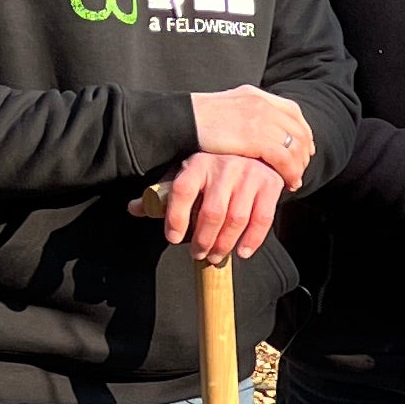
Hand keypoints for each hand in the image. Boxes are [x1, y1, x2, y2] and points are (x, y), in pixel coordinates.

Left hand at [133, 149, 287, 264]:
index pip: (182, 190)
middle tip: (198, 253)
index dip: (176, 217)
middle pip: (213, 211)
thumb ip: (162, 193)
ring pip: (237, 218)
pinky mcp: (270, 185)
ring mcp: (250, 175)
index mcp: (198, 162)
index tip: (173, 238)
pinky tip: (242, 252)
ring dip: (225, 244)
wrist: (256, 147)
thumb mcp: (187, 172)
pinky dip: (253, 240)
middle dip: (203, 239)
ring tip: (216, 255)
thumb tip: (134, 208)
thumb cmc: (214, 167)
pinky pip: (262, 219)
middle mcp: (225, 166)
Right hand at [191, 83, 314, 186]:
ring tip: (295, 180)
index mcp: (257, 95)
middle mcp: (263, 105)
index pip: (293, 111)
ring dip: (299, 166)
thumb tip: (260, 130)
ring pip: (294, 146)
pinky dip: (290, 172)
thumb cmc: (197, 120)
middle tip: (301, 169)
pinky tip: (288, 182)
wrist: (180, 120)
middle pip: (297, 130)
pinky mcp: (255, 138)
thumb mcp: (228, 108)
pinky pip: (284, 158)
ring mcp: (260, 120)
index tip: (304, 148)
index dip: (303, 131)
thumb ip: (246, 114)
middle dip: (303, 152)